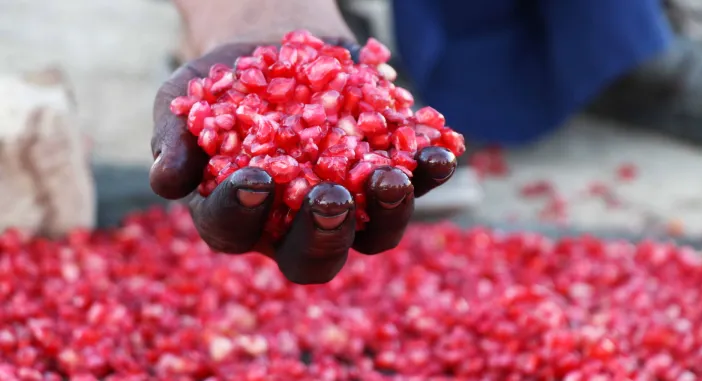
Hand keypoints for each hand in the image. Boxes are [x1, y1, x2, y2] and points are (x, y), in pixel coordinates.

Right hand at [150, 42, 457, 283]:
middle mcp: (294, 226)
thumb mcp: (185, 102)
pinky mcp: (383, 176)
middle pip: (311, 257)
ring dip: (386, 213)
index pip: (233, 231)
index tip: (255, 179)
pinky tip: (438, 154)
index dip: (241, 214)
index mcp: (238, 217)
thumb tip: (168, 180)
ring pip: (371, 235)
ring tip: (390, 178)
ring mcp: (346, 207)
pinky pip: (411, 186)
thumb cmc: (224, 86)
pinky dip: (426, 173)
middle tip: (329, 198)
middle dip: (322, 235)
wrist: (275, 49)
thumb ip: (175, 139)